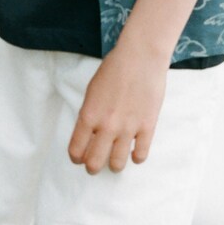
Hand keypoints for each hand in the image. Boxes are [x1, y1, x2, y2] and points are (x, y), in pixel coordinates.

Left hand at [69, 38, 168, 173]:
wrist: (140, 57)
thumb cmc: (114, 69)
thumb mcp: (92, 92)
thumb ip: (90, 114)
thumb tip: (90, 134)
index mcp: (88, 116)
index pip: (76, 150)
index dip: (76, 158)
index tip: (79, 158)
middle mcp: (106, 126)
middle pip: (94, 162)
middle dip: (92, 167)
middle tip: (95, 164)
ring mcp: (128, 128)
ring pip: (117, 163)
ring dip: (114, 166)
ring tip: (115, 162)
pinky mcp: (147, 127)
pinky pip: (140, 154)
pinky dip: (136, 157)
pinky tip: (134, 152)